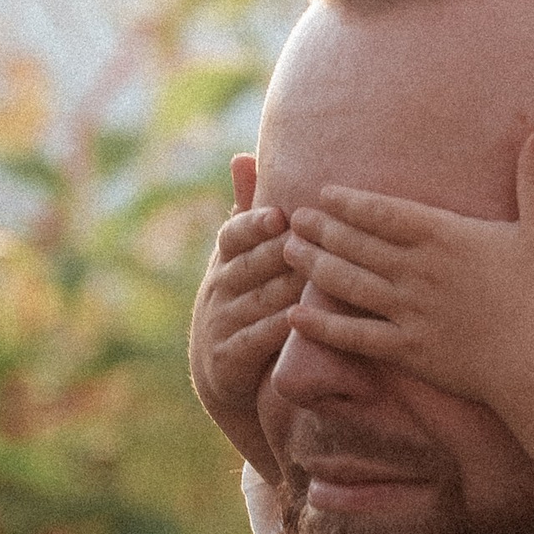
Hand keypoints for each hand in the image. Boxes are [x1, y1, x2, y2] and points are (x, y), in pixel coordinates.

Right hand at [189, 153, 295, 483]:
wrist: (228, 377)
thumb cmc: (248, 303)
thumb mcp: (243, 259)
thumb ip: (248, 213)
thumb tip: (242, 156)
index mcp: (226, 261)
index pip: (232, 235)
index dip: (253, 225)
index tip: (280, 215)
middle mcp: (219, 289)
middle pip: (249, 266)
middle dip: (278, 254)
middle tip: (310, 241)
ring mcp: (220, 324)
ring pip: (255, 301)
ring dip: (283, 289)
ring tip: (315, 277)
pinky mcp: (227, 361)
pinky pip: (253, 340)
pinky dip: (274, 331)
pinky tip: (299, 321)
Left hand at [286, 133, 533, 413]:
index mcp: (445, 237)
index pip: (383, 213)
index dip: (350, 202)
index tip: (326, 194)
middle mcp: (418, 271)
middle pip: (357, 244)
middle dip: (322, 229)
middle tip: (294, 218)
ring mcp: (409, 311)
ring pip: (348, 283)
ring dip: (314, 266)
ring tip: (288, 252)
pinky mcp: (408, 349)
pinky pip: (355, 336)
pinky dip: (322, 326)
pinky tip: (296, 315)